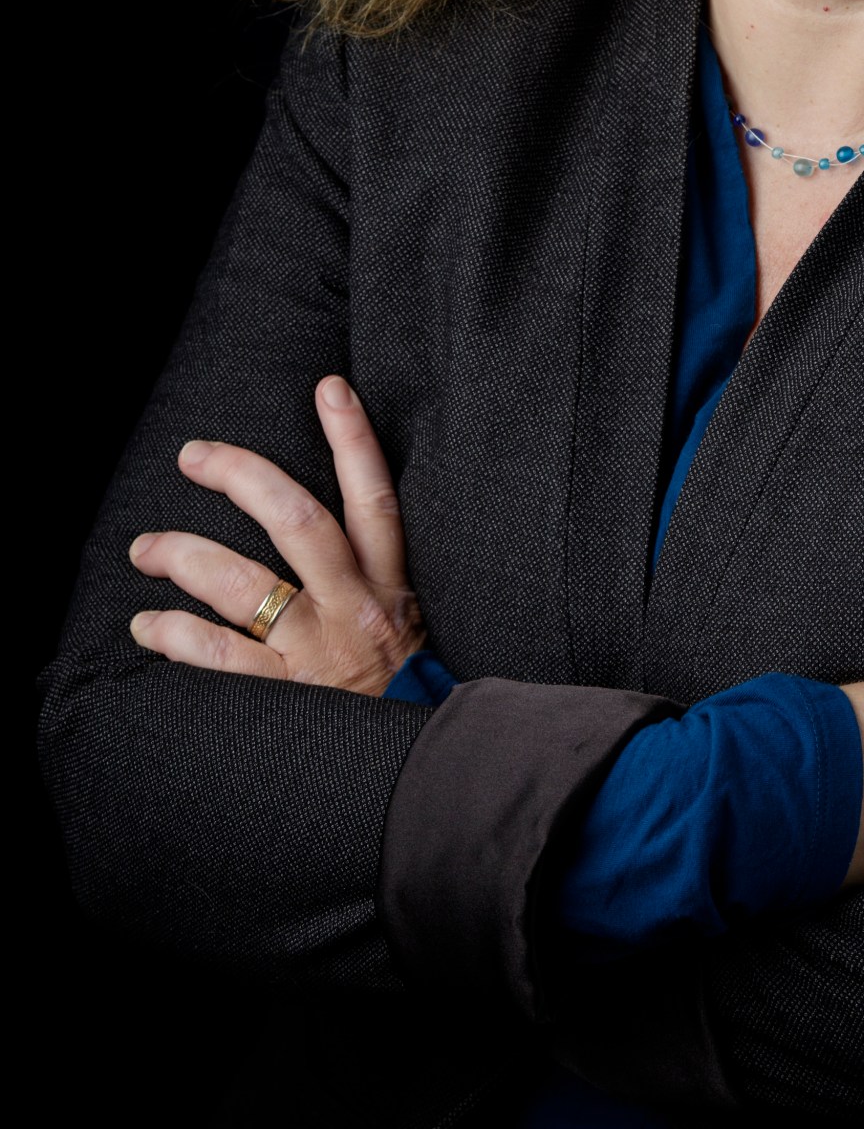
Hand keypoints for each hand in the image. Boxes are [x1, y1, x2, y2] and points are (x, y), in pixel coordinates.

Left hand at [127, 376, 425, 696]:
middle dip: (241, 478)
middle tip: (193, 457)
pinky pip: (221, 657)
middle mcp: (353, 607)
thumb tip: (321, 526)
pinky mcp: (287, 697)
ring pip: (245, 585)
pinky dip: (177, 636)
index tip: (329, 388)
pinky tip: (147, 627)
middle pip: (298, 522)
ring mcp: (317, 651)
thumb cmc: (403, 691)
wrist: (421, 772)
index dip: (353, 439)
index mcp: (387, 583)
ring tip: (145, 549)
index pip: (375, 496)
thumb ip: (372, 577)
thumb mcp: (405, 622)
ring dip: (185, 557)